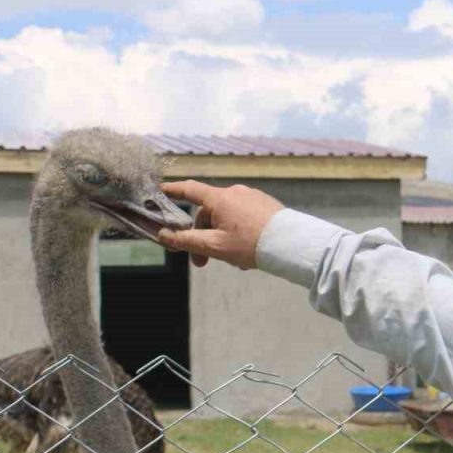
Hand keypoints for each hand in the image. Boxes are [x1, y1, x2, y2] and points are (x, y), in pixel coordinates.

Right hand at [157, 181, 284, 268]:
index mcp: (220, 198)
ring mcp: (252, 197)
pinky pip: (243, 217)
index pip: (189, 189)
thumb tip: (164, 236)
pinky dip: (238, 233)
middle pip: (209, 213)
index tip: (160, 190)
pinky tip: (247, 254)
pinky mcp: (265, 205)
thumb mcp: (215, 246)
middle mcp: (235, 192)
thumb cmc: (251, 244)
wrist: (291, 244)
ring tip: (233, 261)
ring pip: (226, 218)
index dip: (173, 190)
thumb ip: (187, 241)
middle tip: (202, 262)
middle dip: (202, 237)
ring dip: (222, 239)